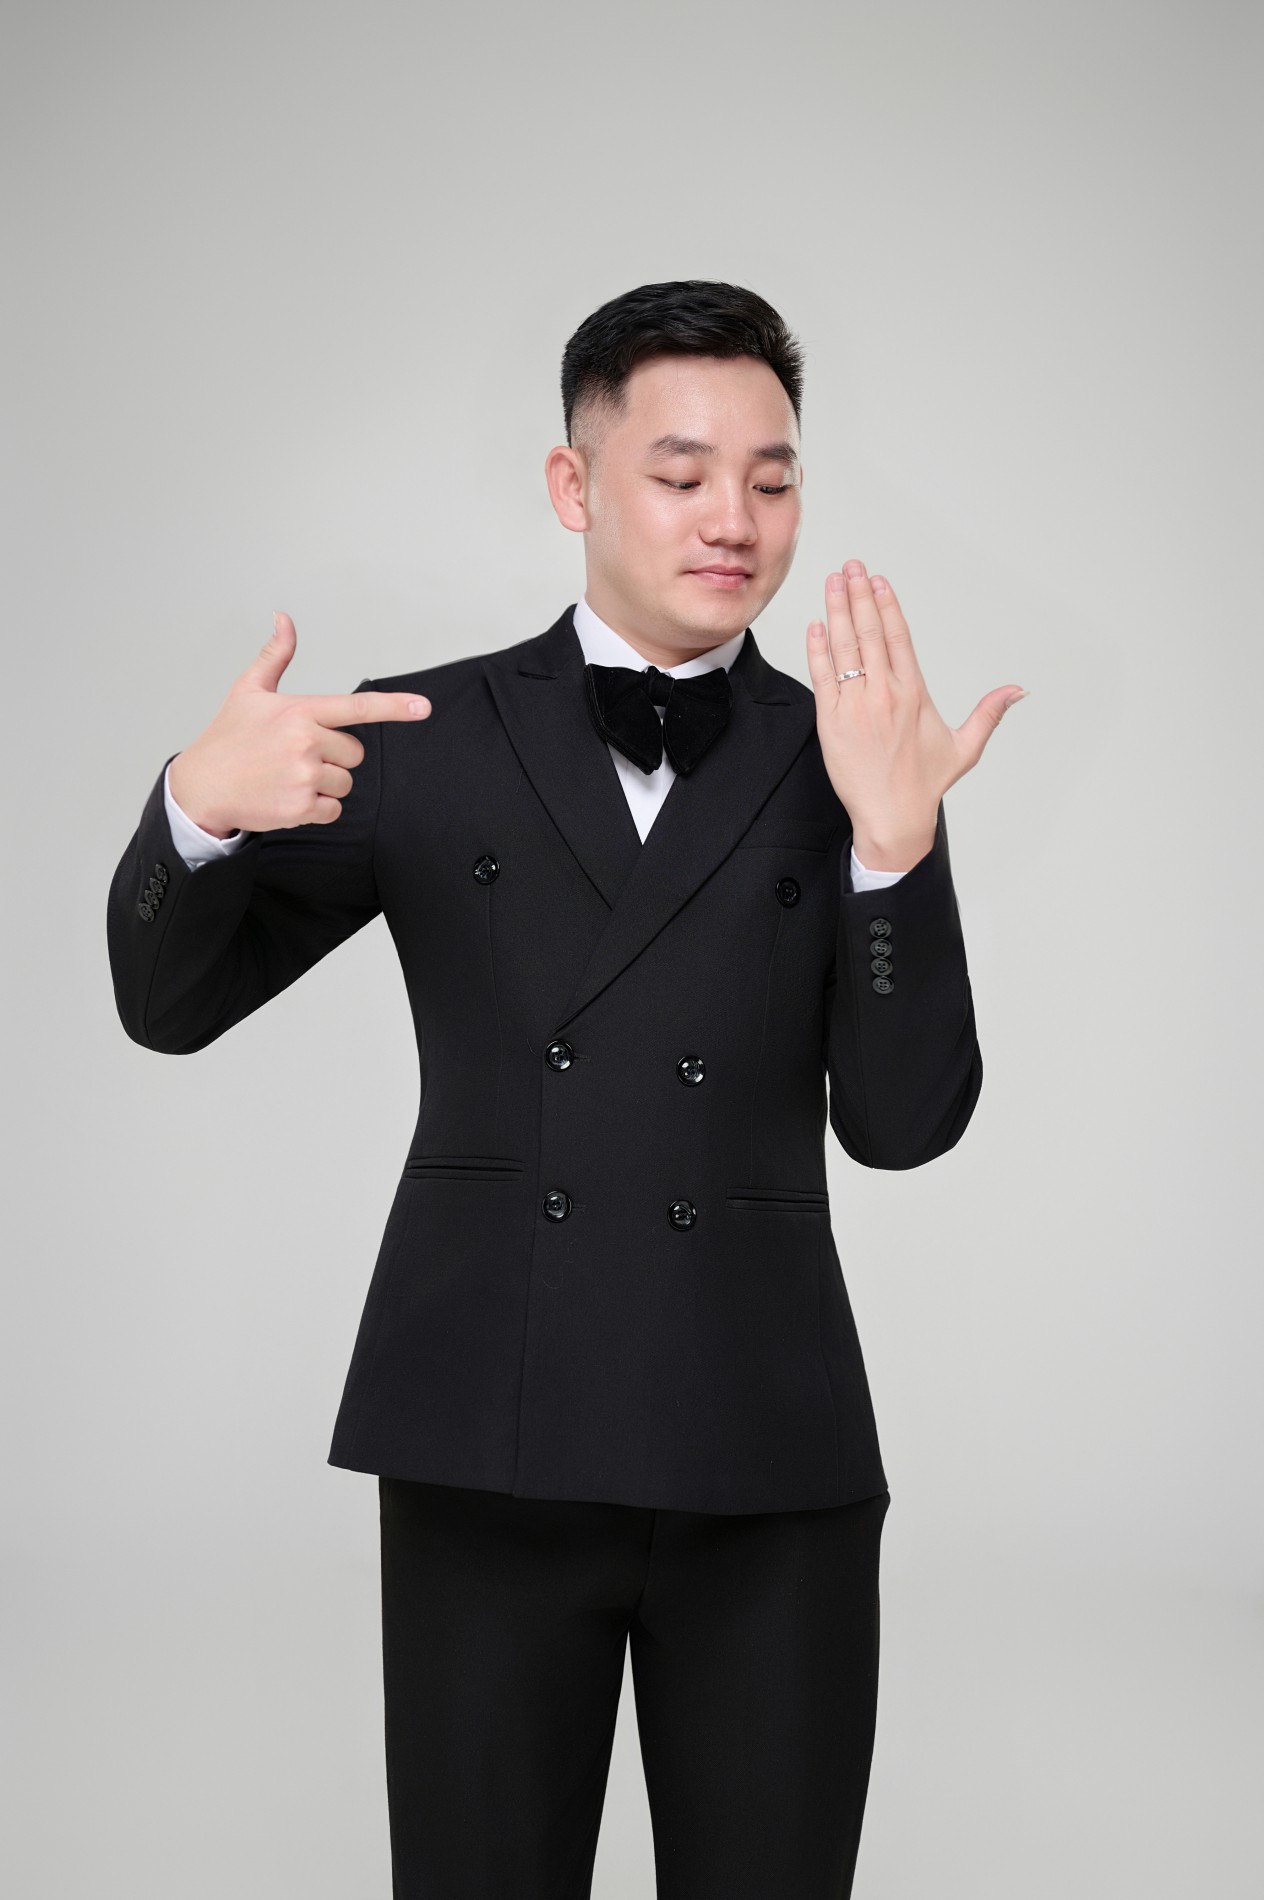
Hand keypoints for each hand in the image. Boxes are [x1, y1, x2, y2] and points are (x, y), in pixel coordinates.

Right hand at [166, 612, 430, 835]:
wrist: (201, 787)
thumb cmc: (227, 738)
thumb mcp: (248, 691)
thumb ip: (275, 655)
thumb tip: (284, 618)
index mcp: (300, 711)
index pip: (358, 707)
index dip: (395, 707)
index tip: (424, 708)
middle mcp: (306, 742)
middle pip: (354, 753)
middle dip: (333, 757)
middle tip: (296, 756)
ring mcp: (304, 776)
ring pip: (345, 783)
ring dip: (324, 784)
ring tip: (288, 777)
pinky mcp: (301, 808)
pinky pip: (334, 810)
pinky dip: (316, 809)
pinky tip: (287, 797)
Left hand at [806, 560, 1026, 870]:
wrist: (891, 817)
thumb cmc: (925, 785)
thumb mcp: (965, 747)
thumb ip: (990, 713)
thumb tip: (1019, 690)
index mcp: (914, 694)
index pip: (899, 637)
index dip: (887, 605)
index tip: (878, 581)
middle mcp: (884, 695)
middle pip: (870, 633)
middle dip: (858, 595)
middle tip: (851, 567)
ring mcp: (855, 707)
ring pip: (845, 648)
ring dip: (837, 611)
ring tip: (833, 583)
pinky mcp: (831, 722)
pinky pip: (822, 677)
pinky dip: (818, 649)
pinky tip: (816, 625)